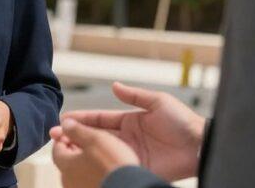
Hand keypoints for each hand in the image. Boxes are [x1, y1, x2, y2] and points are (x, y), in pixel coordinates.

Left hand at [51, 117, 139, 187]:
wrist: (130, 187)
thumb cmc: (110, 164)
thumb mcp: (94, 139)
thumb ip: (77, 130)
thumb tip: (65, 124)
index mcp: (65, 166)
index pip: (57, 148)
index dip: (64, 135)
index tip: (72, 128)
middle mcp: (69, 181)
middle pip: (68, 160)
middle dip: (76, 147)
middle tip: (87, 139)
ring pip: (80, 170)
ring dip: (87, 159)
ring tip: (100, 151)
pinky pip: (90, 178)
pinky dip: (95, 170)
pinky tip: (108, 166)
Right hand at [61, 81, 204, 180]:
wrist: (200, 145)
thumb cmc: (183, 121)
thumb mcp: (157, 102)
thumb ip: (134, 96)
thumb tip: (114, 85)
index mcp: (130, 121)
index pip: (100, 119)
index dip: (82, 119)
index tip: (63, 119)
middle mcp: (127, 138)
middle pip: (96, 137)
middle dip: (74, 136)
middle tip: (54, 136)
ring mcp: (131, 155)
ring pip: (101, 152)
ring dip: (82, 151)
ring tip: (63, 150)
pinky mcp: (138, 169)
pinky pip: (116, 167)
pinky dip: (100, 167)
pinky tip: (85, 166)